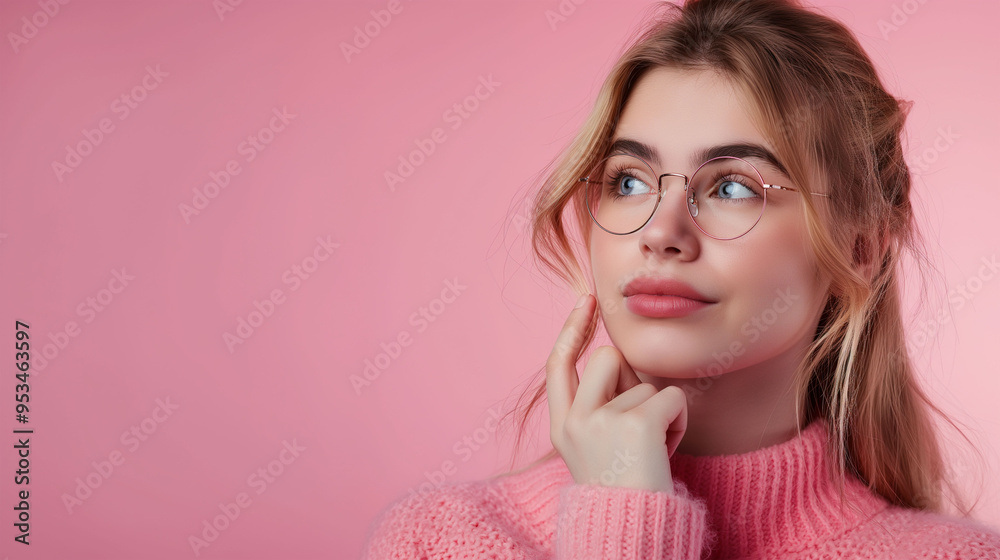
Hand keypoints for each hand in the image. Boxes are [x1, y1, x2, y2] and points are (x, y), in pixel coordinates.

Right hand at [545, 293, 687, 492]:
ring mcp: (601, 420)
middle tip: (637, 421)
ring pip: (645, 383)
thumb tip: (619, 356)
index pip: (558, 363)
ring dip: (658, 411)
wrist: (631, 528)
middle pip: (608, 359)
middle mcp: (575, 419)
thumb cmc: (622, 487)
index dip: (571, 330)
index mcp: (561, 424)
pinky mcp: (636, 424)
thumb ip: (598, 403)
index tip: (586, 302)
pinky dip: (678, 422)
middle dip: (632, 379)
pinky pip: (671, 397)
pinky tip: (665, 450)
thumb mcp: (594, 443)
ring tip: (649, 449)